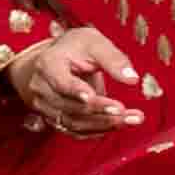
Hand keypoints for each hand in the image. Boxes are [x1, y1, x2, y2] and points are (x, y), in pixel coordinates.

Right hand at [8, 26, 144, 136]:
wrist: (57, 60)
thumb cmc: (76, 48)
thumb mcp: (94, 42)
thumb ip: (113, 59)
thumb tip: (132, 78)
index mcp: (48, 64)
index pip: (60, 82)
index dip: (76, 91)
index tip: (93, 96)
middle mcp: (42, 88)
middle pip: (70, 107)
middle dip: (100, 111)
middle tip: (125, 110)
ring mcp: (46, 107)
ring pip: (74, 123)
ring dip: (104, 124)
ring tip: (132, 119)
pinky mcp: (55, 120)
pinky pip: (76, 132)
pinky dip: (100, 130)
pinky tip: (119, 124)